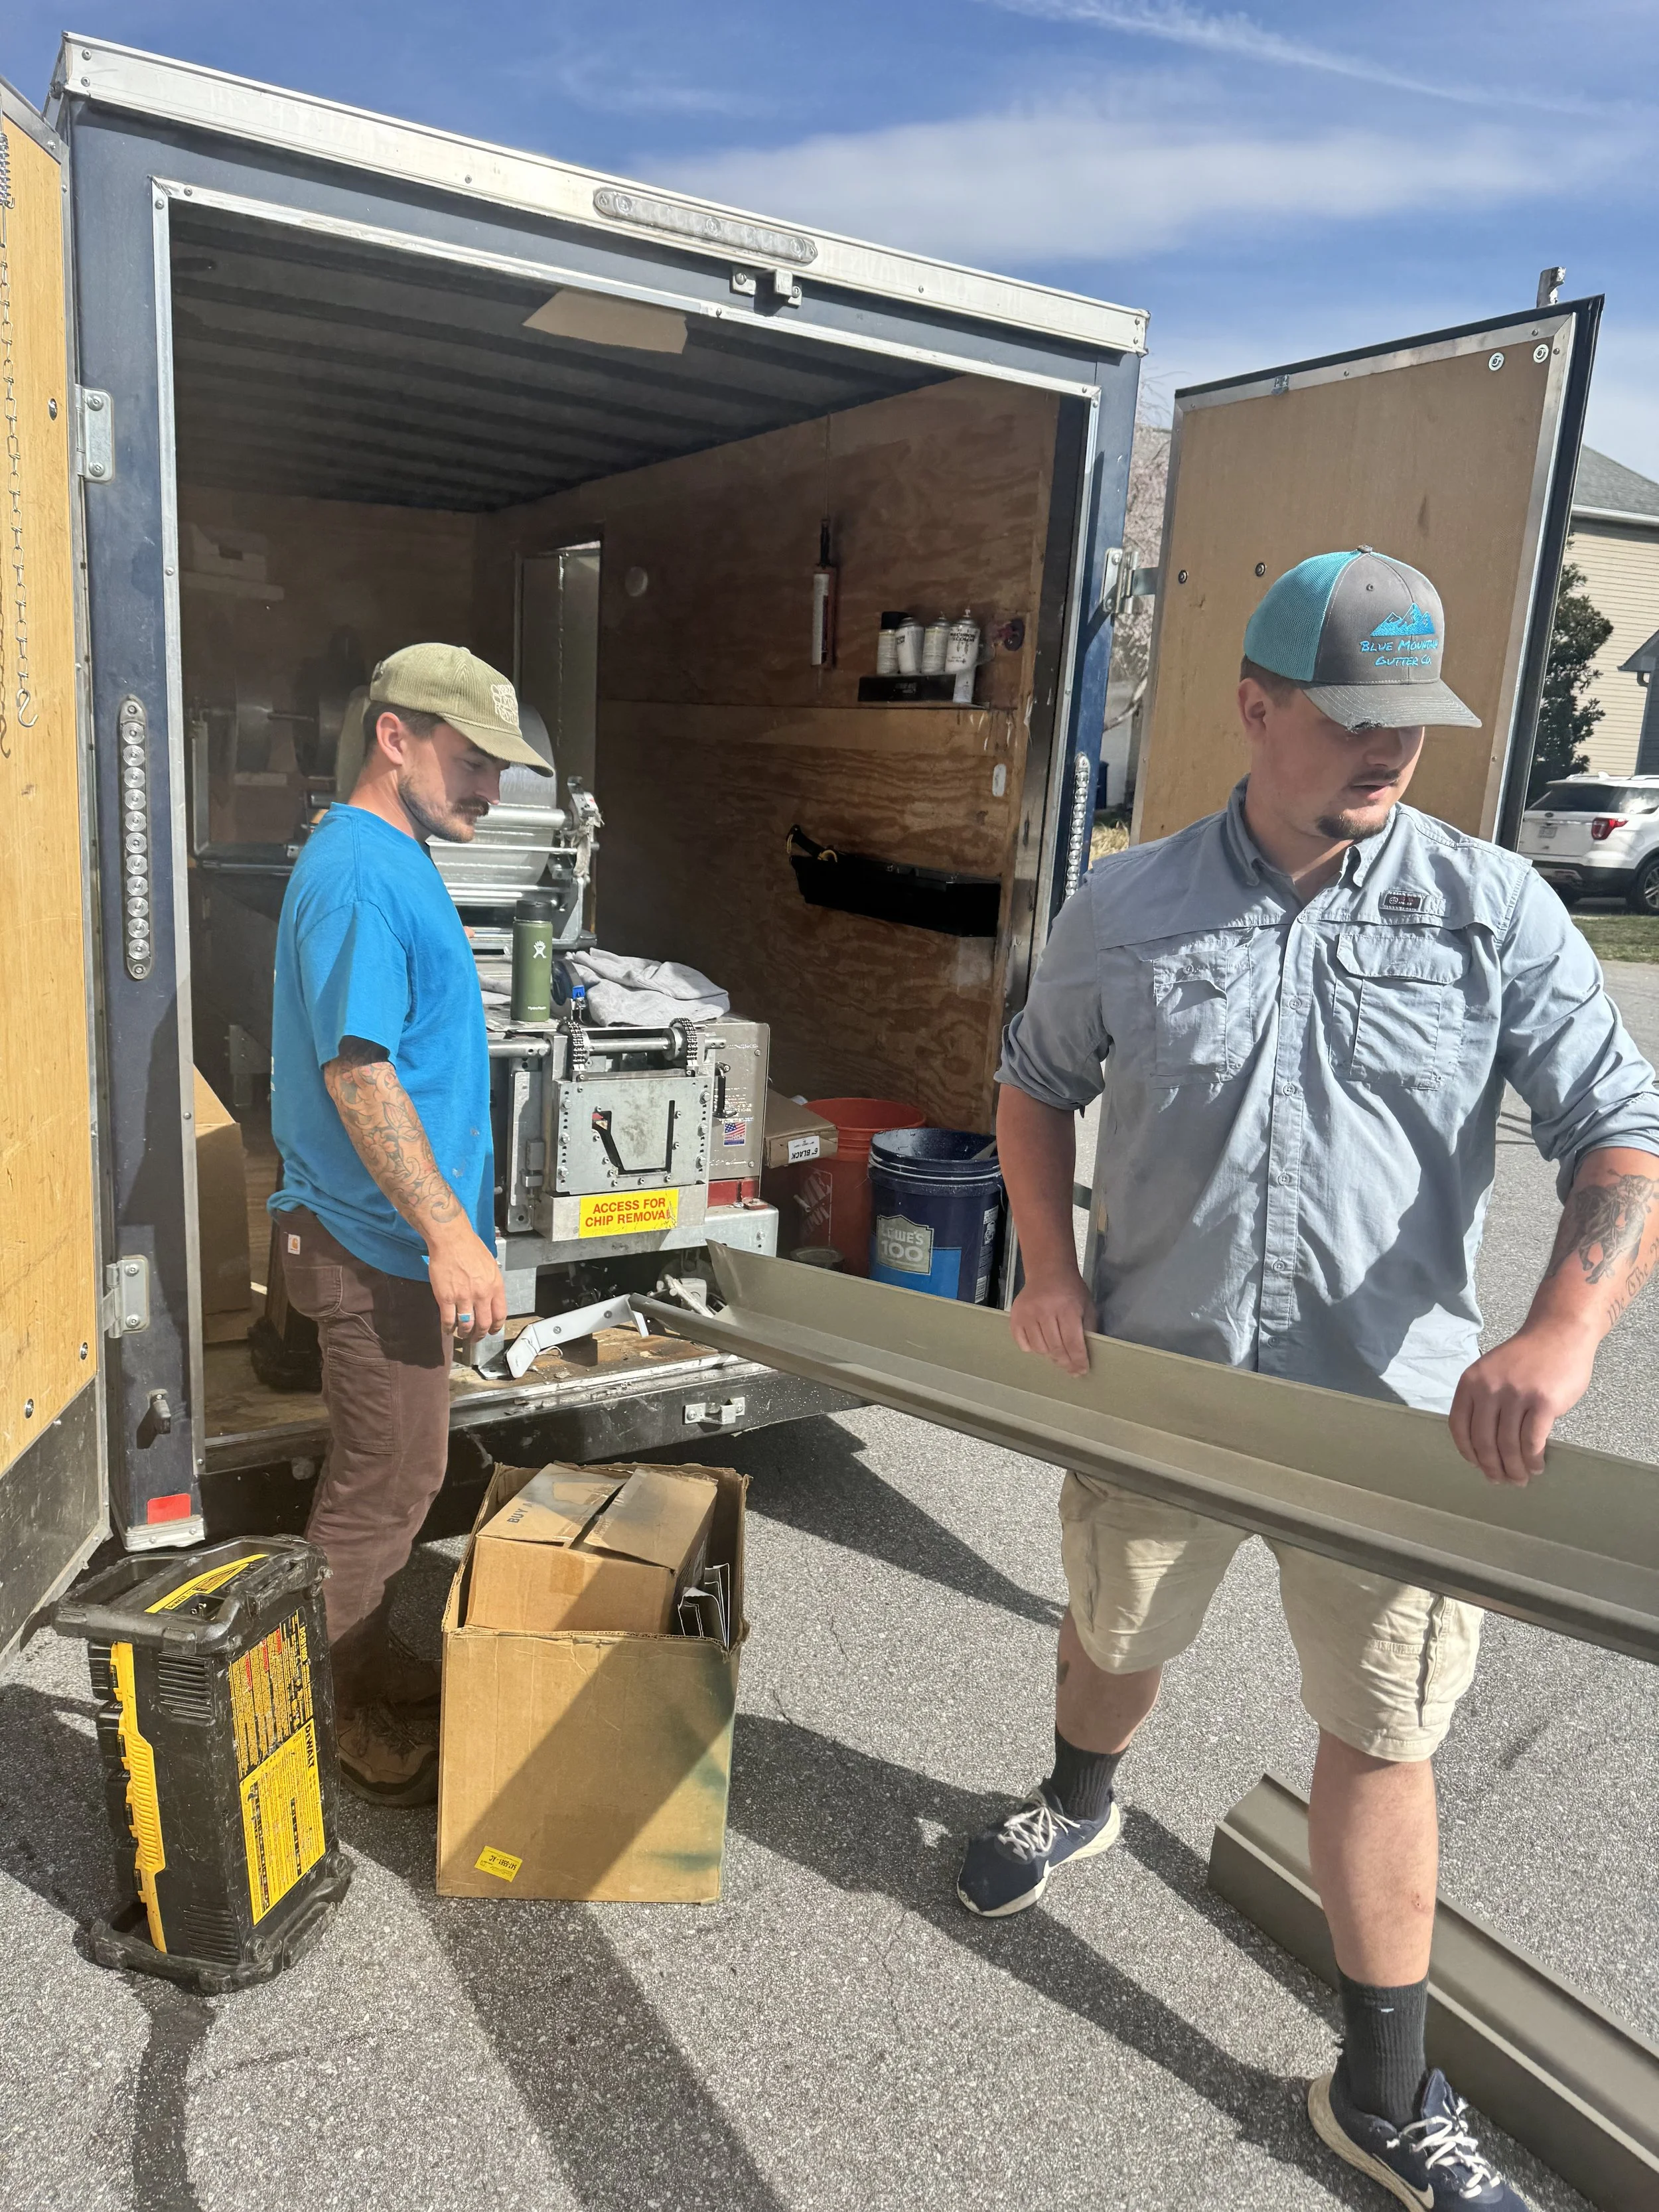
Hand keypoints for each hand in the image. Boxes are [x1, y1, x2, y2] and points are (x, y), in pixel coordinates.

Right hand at [427, 1224, 505, 1343]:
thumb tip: (491, 1297)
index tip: (492, 1331)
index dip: (496, 1327)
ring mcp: (464, 1297)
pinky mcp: (446, 1298)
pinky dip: (448, 1328)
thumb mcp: (490, 1265)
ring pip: (467, 1326)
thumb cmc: (470, 1247)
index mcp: (495, 1286)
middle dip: (480, 1335)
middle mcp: (482, 1294)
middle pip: (484, 1324)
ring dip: (465, 1333)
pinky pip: (449, 1320)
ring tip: (462, 1334)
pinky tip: (448, 1329)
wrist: (451, 1239)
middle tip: (475, 1338)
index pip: (500, 1315)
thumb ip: (492, 1283)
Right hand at [1010, 1268, 1093, 1376]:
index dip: (1078, 1360)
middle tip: (1071, 1369)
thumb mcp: (1087, 1306)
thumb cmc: (1071, 1290)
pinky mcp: (1015, 1316)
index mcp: (1067, 1308)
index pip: (1073, 1343)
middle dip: (1065, 1363)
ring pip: (1039, 1348)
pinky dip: (1032, 1348)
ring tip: (1057, 1352)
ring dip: (1049, 1355)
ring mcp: (1028, 1314)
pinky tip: (1041, 1343)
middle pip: (1056, 1348)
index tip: (1081, 1371)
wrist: (1048, 1272)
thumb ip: (1088, 1330)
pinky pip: (1023, 1343)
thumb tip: (1085, 1357)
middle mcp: (1045, 1311)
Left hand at [1448, 1319, 1599, 1485]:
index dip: (1467, 1452)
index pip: (1459, 1426)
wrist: (1559, 1333)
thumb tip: (1482, 1444)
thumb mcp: (1491, 1371)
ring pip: (1509, 1445)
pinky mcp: (1543, 1402)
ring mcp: (1516, 1395)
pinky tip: (1537, 1466)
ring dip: (1514, 1469)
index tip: (1477, 1465)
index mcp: (1471, 1382)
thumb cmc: (1527, 1357)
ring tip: (1521, 1479)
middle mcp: (1489, 1389)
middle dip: (1492, 1467)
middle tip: (1501, 1481)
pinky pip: (1533, 1442)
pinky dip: (1533, 1460)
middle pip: (1484, 1441)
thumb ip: (1483, 1399)